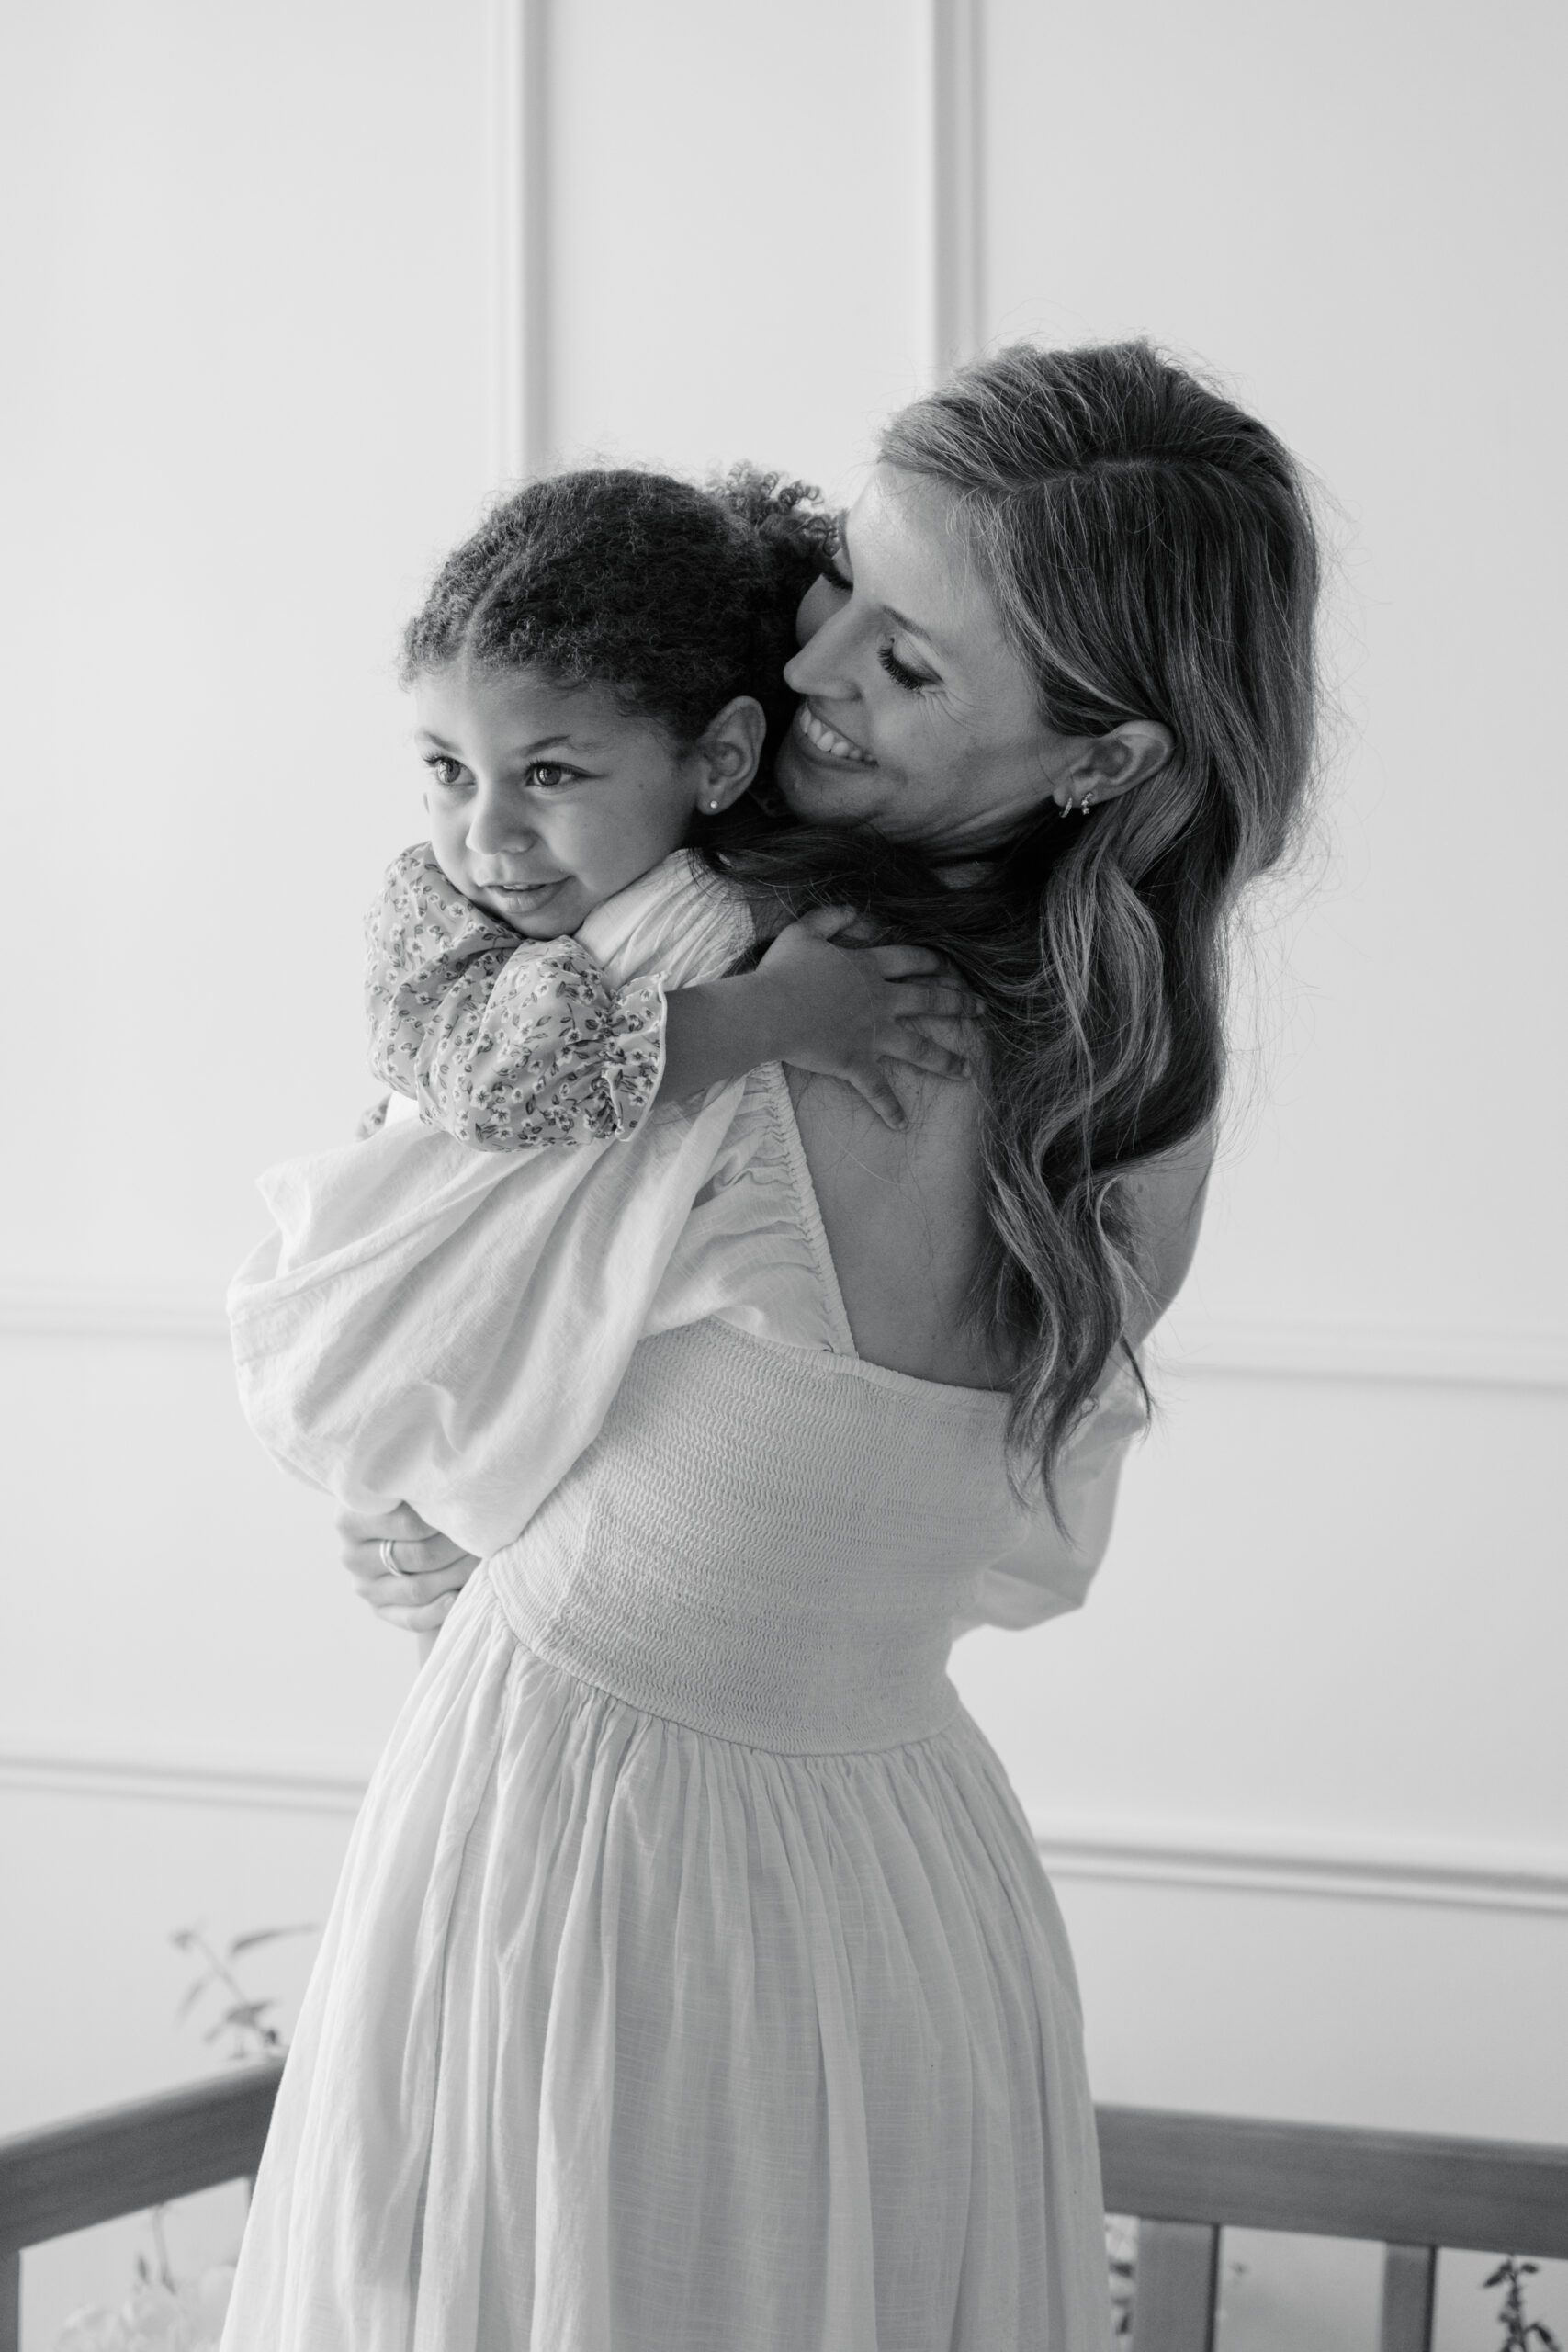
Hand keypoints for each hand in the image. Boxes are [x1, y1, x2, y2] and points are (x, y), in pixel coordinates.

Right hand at [336, 1500, 477, 1633]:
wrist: (394, 1526)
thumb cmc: (404, 1499)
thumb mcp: (401, 1486)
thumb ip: (415, 1486)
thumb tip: (454, 1488)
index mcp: (350, 1520)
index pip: (408, 1524)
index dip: (444, 1519)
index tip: (472, 1511)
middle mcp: (352, 1557)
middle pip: (417, 1557)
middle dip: (457, 1547)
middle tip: (485, 1536)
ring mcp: (366, 1588)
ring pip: (418, 1588)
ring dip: (457, 1575)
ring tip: (484, 1558)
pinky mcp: (381, 1611)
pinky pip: (412, 1619)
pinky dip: (439, 1611)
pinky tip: (458, 1597)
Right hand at [753, 906, 981, 1128]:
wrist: (770, 1010)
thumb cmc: (783, 971)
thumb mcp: (804, 931)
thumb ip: (832, 916)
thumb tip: (857, 910)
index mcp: (868, 968)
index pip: (911, 961)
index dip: (932, 962)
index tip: (950, 968)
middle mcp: (879, 1001)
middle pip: (929, 1001)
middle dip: (959, 1005)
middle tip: (981, 1010)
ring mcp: (871, 1034)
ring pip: (918, 1049)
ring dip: (945, 1061)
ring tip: (966, 1072)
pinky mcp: (855, 1063)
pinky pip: (877, 1090)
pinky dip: (889, 1108)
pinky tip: (902, 1123)